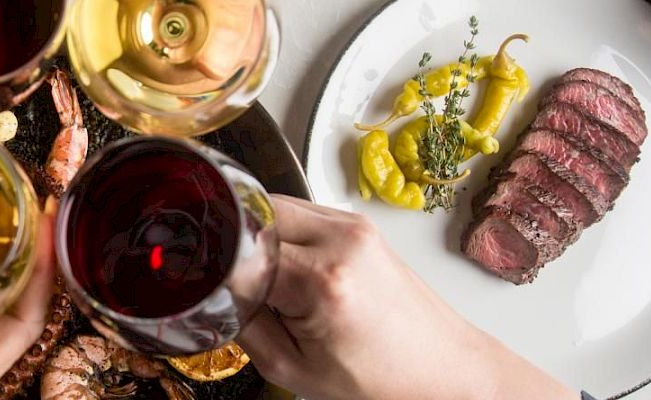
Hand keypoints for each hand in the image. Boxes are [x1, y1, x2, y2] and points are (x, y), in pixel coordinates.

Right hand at [235, 195, 575, 399]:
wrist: (443, 369)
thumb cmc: (383, 378)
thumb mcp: (293, 370)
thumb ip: (246, 325)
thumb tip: (216, 293)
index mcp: (322, 281)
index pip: (238, 249)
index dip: (215, 267)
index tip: (207, 284)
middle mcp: (341, 240)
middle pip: (252, 212)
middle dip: (235, 246)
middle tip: (243, 288)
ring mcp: (353, 224)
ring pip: (273, 205)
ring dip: (259, 238)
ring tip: (276, 286)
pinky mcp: (358, 222)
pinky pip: (298, 212)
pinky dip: (283, 235)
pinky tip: (293, 272)